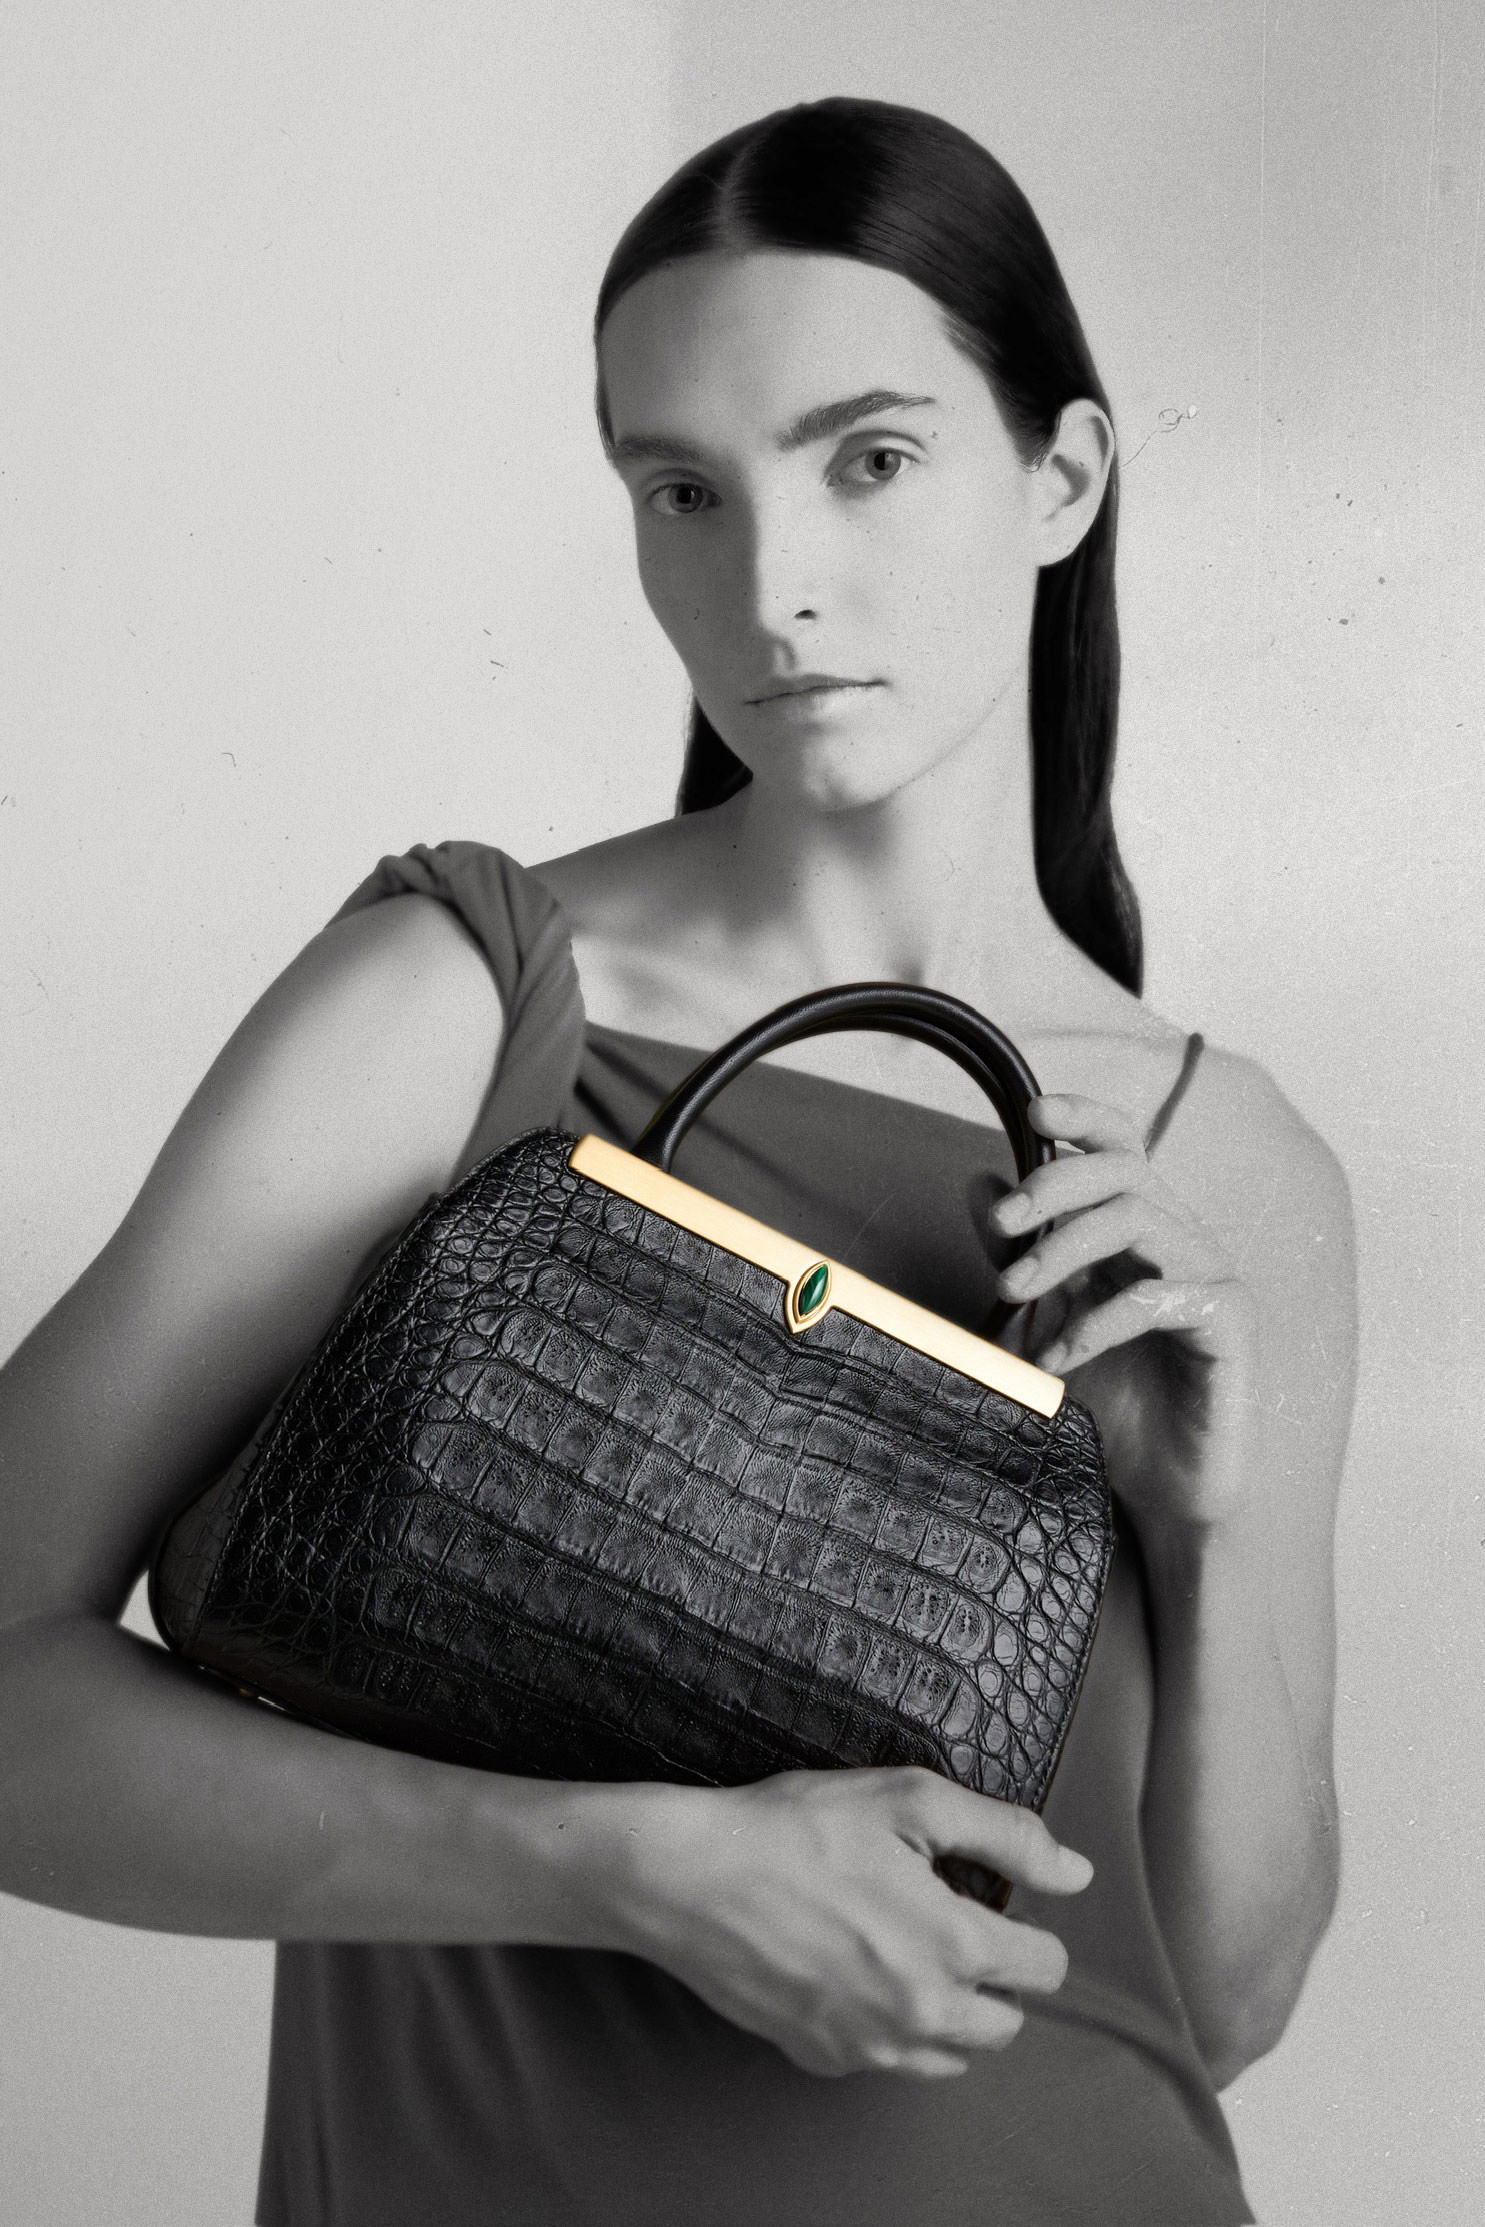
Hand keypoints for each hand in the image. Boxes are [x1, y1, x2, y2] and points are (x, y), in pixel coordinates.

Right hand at [607, 1766, 1090, 2078]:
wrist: (691, 1878)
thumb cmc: (799, 1827)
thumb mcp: (911, 1800)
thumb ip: (1007, 1836)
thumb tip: (1076, 1873)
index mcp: (955, 1947)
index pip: (1045, 1968)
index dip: (1029, 1925)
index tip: (991, 1898)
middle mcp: (922, 2013)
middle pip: (1005, 2024)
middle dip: (993, 1977)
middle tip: (947, 1921)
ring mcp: (871, 2046)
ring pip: (951, 2054)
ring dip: (949, 2011)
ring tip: (907, 1950)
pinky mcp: (823, 2057)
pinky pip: (887, 2060)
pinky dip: (889, 2027)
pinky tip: (857, 1972)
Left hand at [991, 1094, 1257, 1527]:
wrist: (1162, 1493)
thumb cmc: (1109, 1403)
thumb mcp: (1046, 1321)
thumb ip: (1018, 1256)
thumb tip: (978, 1184)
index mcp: (1141, 1230)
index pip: (1121, 1147)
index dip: (1083, 1116)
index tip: (1031, 1111)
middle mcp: (1181, 1241)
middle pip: (1124, 1170)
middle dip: (1054, 1186)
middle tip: (1001, 1226)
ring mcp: (1211, 1278)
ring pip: (1138, 1220)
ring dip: (1064, 1251)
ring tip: (1014, 1295)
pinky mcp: (1231, 1324)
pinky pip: (1162, 1296)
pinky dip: (1098, 1320)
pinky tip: (1060, 1356)